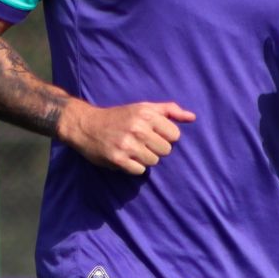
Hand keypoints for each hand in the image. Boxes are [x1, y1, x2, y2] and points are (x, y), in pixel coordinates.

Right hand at [57, 98, 194, 174]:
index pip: (175, 135)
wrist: (85, 125)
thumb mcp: (143, 107)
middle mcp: (138, 128)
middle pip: (166, 150)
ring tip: (132, 149)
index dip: (165, 136)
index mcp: (146, 114)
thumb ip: (169, 110)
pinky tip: (124, 157)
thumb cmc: (118, 116)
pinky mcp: (118, 159)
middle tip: (141, 142)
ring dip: (144, 158)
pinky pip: (139, 170)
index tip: (152, 134)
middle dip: (155, 148)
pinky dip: (133, 166)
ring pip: (153, 161)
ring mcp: (127, 145)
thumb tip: (192, 118)